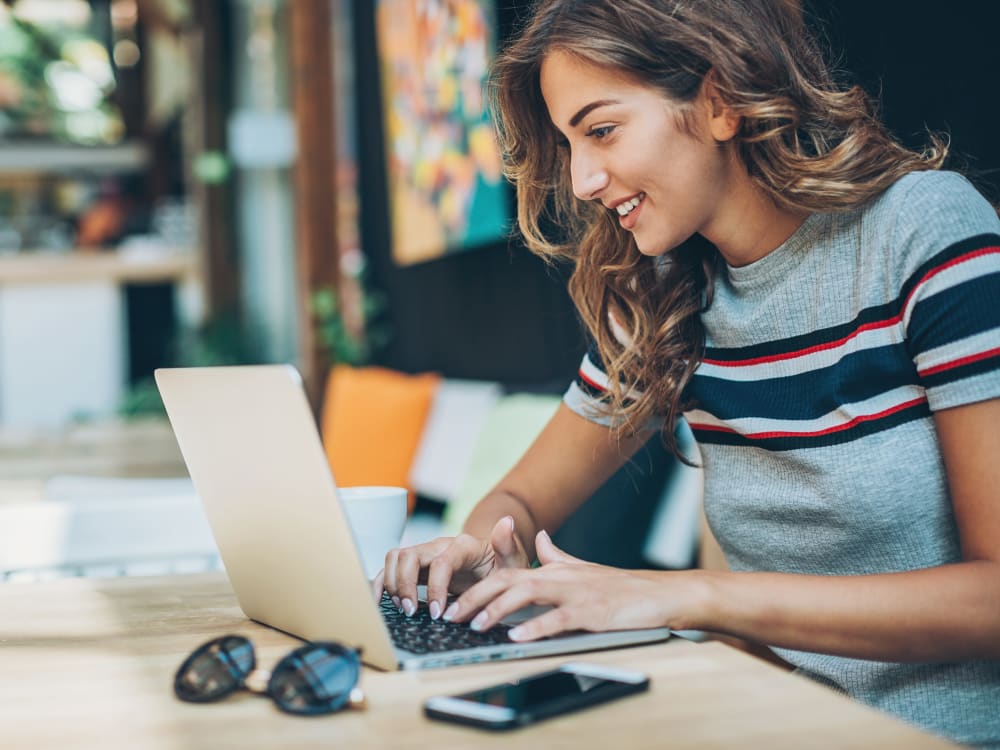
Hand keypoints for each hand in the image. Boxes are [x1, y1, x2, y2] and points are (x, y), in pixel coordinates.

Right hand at [374, 515, 528, 619]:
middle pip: (409, 555)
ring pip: (395, 558)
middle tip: (413, 612)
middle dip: (405, 584)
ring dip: (393, 583)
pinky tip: (383, 602)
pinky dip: (382, 582)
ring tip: (405, 609)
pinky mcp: (418, 566)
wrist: (496, 564)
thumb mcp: (514, 561)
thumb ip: (508, 545)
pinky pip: (392, 568)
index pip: (441, 561)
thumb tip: (507, 521)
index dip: (435, 587)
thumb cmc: (504, 566)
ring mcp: (426, 554)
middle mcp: (440, 545)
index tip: (439, 613)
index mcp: (463, 545)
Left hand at [444, 530, 676, 640]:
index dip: (478, 586)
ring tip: (476, 625)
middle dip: (476, 596)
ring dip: (498, 609)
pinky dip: (536, 627)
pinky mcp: (592, 612)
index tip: (454, 602)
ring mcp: (576, 593)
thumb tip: (540, 537)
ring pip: (528, 594)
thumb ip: (557, 555)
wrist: (659, 594)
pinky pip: (558, 619)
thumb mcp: (583, 569)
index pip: (507, 573)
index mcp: (554, 570)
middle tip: (452, 614)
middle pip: (509, 580)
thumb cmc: (622, 587)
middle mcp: (560, 577)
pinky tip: (518, 636)